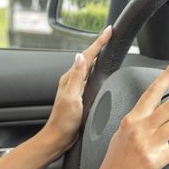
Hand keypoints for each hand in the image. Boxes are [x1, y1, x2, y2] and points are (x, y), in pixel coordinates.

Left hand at [40, 26, 112, 152]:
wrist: (59, 138)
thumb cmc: (63, 122)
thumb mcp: (71, 98)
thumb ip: (76, 77)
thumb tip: (79, 57)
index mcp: (70, 79)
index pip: (87, 55)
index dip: (99, 42)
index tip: (109, 31)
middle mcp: (72, 81)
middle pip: (88, 57)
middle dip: (99, 45)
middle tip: (110, 35)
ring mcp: (76, 88)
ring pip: (89, 66)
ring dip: (98, 56)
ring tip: (107, 47)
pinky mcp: (80, 95)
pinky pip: (90, 77)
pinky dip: (97, 69)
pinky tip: (101, 71)